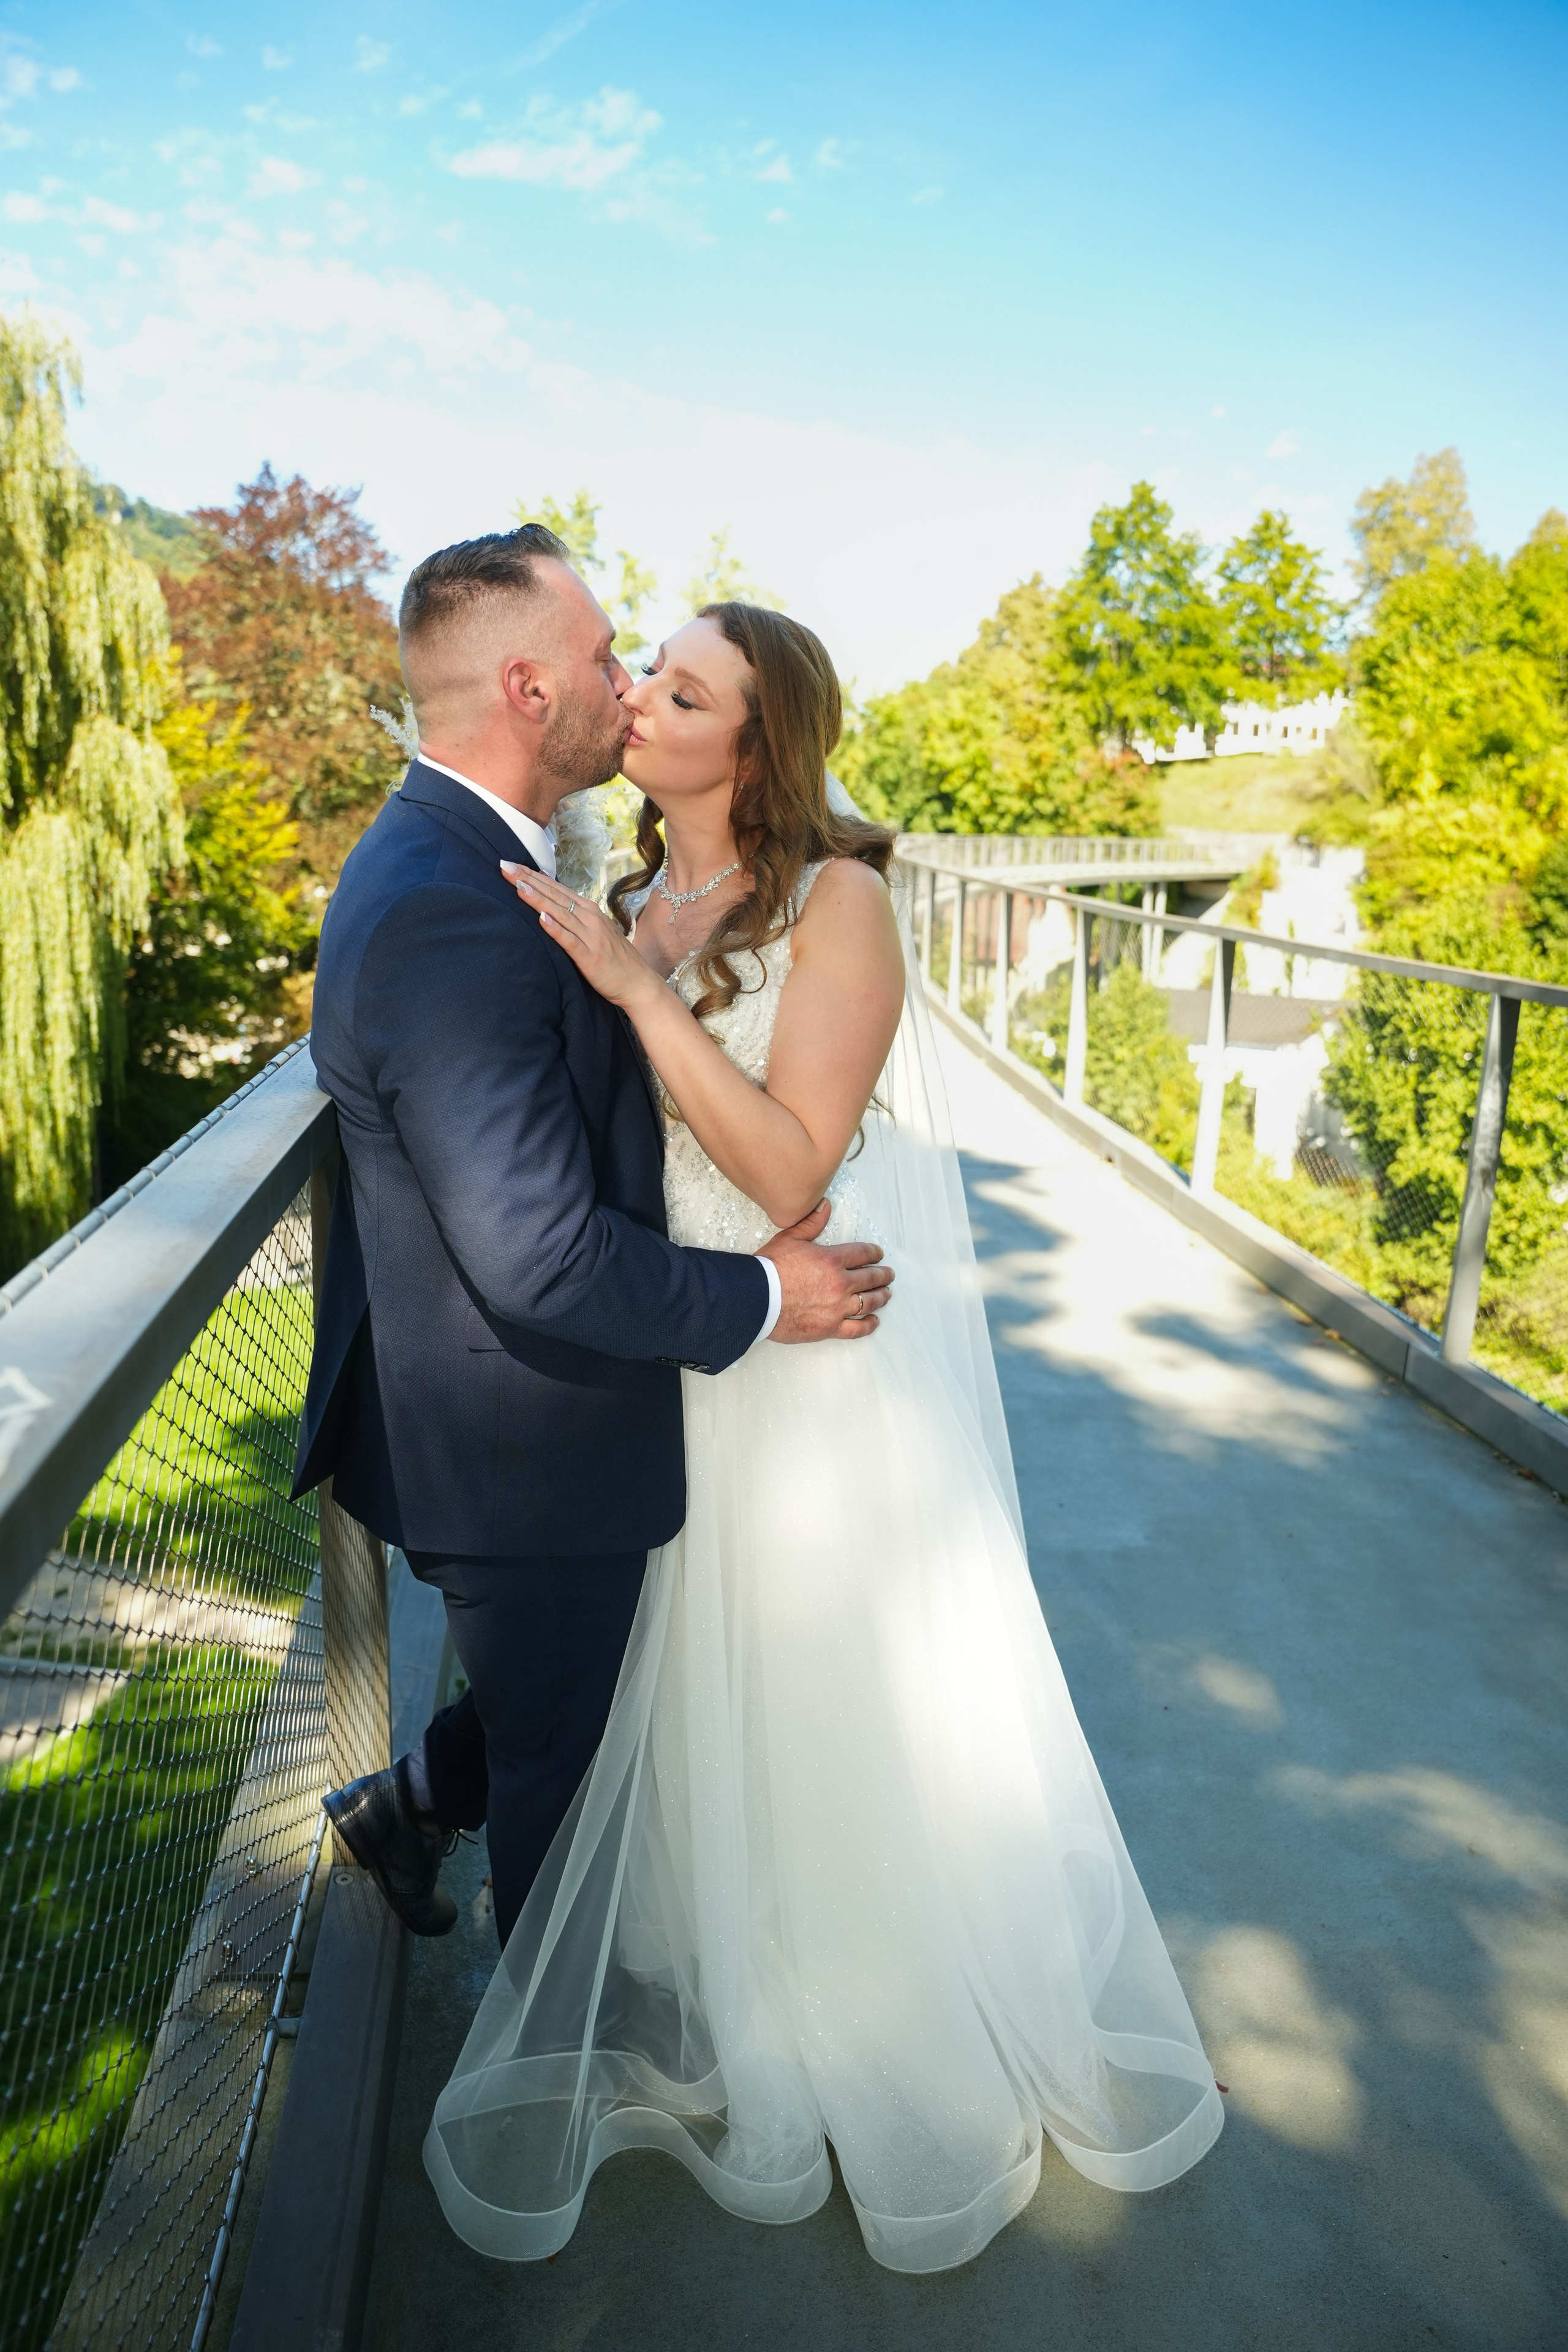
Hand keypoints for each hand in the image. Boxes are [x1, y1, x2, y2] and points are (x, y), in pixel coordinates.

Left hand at [504, 864, 656, 1010]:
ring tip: (518, 886)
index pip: (556, 888)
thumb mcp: (595, 930)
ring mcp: (590, 936)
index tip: (510, 864)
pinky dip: (555, 928)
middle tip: (506, 867)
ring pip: (559, 913)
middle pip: (554, 895)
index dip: (532, 876)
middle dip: (528, 880)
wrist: (638, 983)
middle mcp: (590, 918)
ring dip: (538, 899)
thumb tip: (550, 894)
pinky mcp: (589, 957)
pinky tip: (542, 919)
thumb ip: (574, 914)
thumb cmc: (614, 958)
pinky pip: (569, 940)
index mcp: (589, 910)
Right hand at [758, 1199, 894, 1341]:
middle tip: (889, 1275)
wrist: (757, 1298)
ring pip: (869, 1302)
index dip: (874, 1253)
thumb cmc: (770, 1268)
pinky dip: (868, 1325)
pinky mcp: (830, 1327)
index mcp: (832, 1260)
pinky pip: (856, 1329)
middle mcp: (840, 1283)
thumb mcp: (790, 1237)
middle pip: (870, 1278)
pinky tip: (874, 1321)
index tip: (879, 1254)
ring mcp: (837, 1307)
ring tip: (887, 1294)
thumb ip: (811, 1222)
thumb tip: (825, 1206)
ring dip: (881, 1297)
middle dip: (883, 1275)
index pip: (862, 1254)